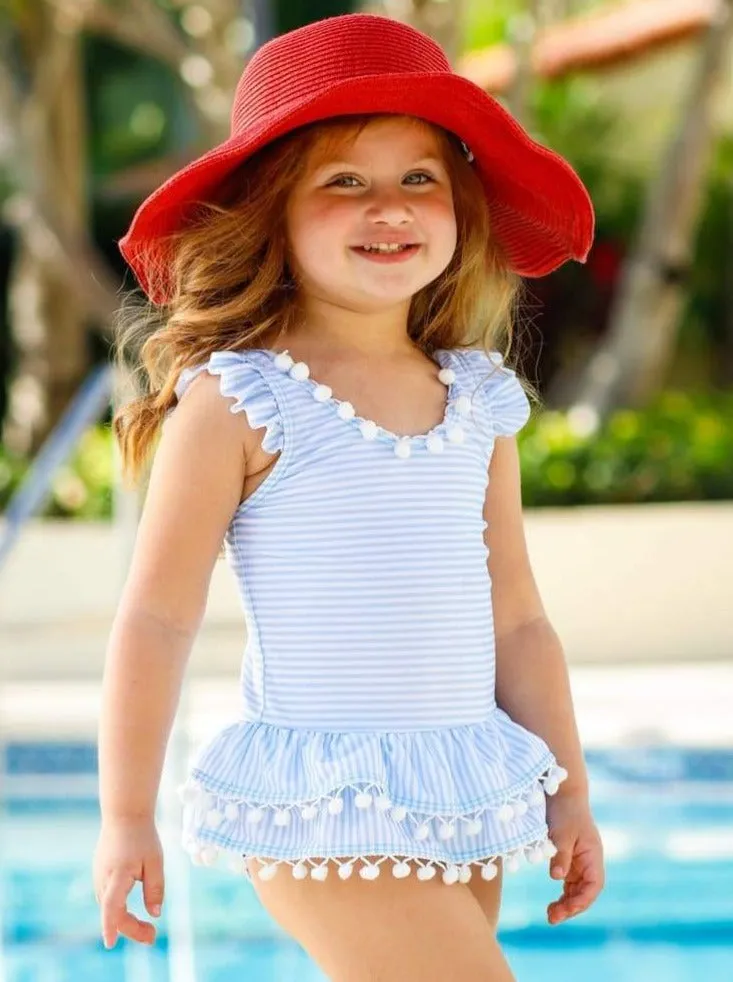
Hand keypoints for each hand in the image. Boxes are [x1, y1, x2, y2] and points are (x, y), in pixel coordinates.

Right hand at [93, 816, 164, 947]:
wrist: (124, 814)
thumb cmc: (142, 836)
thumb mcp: (155, 861)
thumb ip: (155, 888)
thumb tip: (155, 914)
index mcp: (118, 875)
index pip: (111, 906)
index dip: (110, 926)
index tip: (110, 944)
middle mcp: (103, 879)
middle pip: (113, 912)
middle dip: (131, 928)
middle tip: (153, 936)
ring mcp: (99, 877)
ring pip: (109, 907)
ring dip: (125, 921)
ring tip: (147, 929)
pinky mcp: (100, 875)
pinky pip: (108, 898)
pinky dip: (119, 910)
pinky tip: (132, 913)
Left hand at [545, 789, 603, 925]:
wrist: (563, 792)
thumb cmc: (565, 810)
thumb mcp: (561, 832)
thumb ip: (560, 855)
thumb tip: (557, 878)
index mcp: (593, 855)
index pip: (594, 885)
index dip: (582, 900)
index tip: (567, 909)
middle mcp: (590, 861)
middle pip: (586, 892)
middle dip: (572, 907)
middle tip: (552, 918)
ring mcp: (580, 862)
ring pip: (577, 890)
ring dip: (567, 904)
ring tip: (550, 915)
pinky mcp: (570, 859)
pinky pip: (569, 883)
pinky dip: (563, 894)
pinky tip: (553, 903)